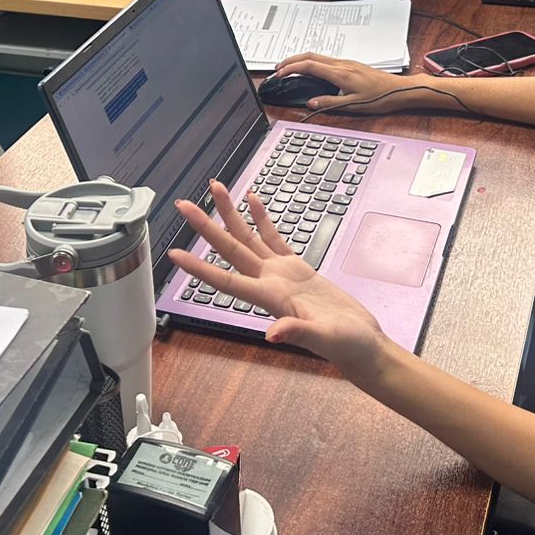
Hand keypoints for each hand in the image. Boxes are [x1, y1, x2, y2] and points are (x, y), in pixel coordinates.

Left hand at [168, 181, 389, 381]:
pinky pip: (274, 238)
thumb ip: (298, 332)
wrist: (361, 344)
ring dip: (231, 215)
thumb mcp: (323, 338)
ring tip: (217, 188)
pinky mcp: (297, 268)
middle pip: (231, 249)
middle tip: (184, 205)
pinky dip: (263, 220)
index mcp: (270, 298)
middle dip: (207, 226)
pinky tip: (254, 201)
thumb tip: (272, 334)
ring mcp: (281, 274)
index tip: (174, 254)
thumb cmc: (345, 345)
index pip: (226, 281)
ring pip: (249, 238)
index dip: (199, 268)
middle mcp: (268, 283)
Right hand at [273, 52, 429, 113]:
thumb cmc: (380, 98)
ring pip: (318, 55)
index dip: (291, 68)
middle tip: (278, 68)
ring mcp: (346, 62)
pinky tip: (310, 70)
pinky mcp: (350, 64)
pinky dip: (312, 62)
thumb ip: (329, 103)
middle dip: (291, 60)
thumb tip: (310, 102)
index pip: (309, 65)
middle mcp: (341, 64)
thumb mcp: (352, 105)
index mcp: (340, 73)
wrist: (399, 90)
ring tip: (290, 68)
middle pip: (310, 55)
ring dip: (301, 59)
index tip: (279, 73)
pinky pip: (326, 59)